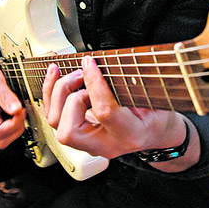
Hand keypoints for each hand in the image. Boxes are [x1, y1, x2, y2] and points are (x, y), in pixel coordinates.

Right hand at [0, 59, 25, 148]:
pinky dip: (12, 125)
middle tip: (20, 114)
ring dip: (15, 129)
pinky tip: (15, 113)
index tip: (20, 111)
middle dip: (15, 130)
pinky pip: (3, 130)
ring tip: (18, 112)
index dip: (14, 125)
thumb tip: (17, 110)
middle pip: (1, 141)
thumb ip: (6, 97)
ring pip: (3, 138)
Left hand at [42, 55, 192, 162]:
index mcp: (129, 135)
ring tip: (73, 73)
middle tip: (83, 74)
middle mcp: (104, 144)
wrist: (156, 133)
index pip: (104, 113)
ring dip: (58, 93)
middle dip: (70, 96)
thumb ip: (131, 84)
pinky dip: (51, 93)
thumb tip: (101, 65)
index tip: (90, 63)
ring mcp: (89, 143)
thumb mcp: (154, 98)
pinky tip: (55, 74)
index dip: (94, 84)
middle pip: (69, 130)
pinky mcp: (79, 134)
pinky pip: (54, 116)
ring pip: (56, 123)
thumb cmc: (157, 116)